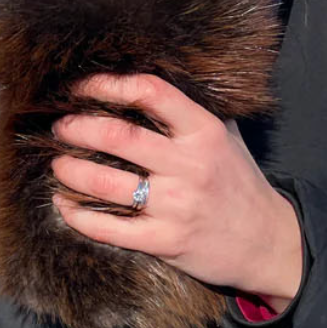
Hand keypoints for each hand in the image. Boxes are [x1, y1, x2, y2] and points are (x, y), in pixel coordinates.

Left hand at [49, 73, 303, 310]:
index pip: (151, 92)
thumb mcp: (225, 137)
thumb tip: (140, 84)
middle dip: (77, 127)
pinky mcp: (165, 241)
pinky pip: (109, 229)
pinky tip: (64, 205)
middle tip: (60, 127)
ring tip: (58, 163)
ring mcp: (176, 205)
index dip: (108, 85)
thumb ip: (189, 112)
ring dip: (71, 170)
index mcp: (204, 131)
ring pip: (106, 182)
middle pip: (118, 136)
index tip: (81, 87)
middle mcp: (190, 165)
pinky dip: (77, 216)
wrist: (268, 243)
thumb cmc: (239, 183)